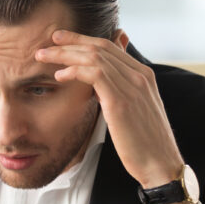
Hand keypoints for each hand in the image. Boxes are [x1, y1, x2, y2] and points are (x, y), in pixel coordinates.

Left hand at [35, 30, 182, 188]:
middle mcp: (140, 75)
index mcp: (144, 75)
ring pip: (94, 57)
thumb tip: (102, 79)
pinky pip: (95, 74)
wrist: (160, 164)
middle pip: (100, 47)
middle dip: (71, 41)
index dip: (84, 40)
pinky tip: (59, 76)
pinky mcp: (121, 102)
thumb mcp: (134, 109)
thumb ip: (121, 89)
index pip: (110, 47)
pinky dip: (74, 71)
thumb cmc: (144, 142)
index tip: (62, 39)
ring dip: (65, 54)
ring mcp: (132, 87)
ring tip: (44, 56)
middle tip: (48, 40)